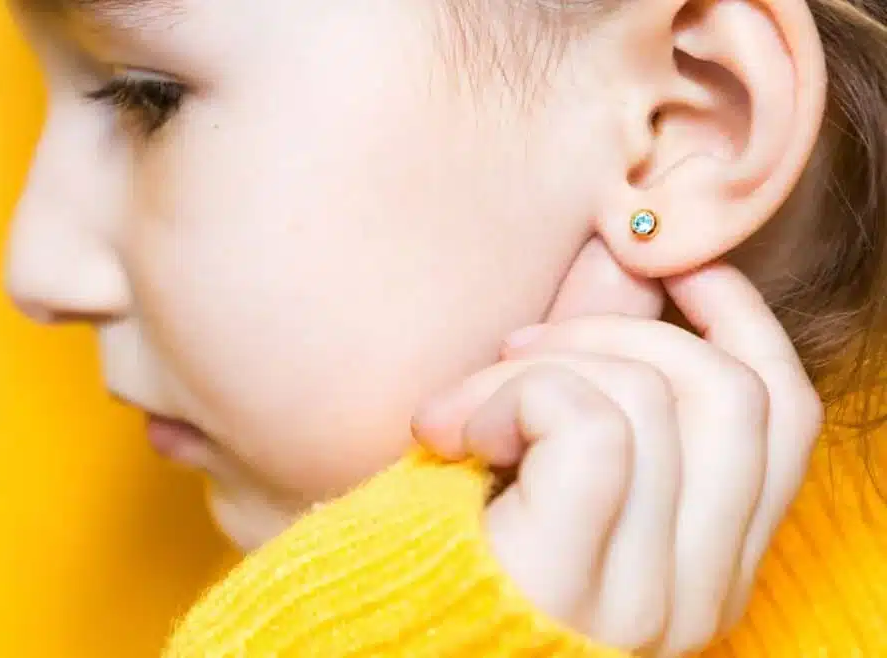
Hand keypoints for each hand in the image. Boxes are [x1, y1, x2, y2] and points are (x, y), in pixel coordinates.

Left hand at [413, 255, 822, 655]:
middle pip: (732, 393)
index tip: (678, 266)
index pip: (787, 417)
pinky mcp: (569, 584)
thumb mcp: (546, 454)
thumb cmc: (447, 536)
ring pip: (652, 395)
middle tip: (516, 346)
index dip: (743, 318)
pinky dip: (512, 394)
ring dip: (540, 363)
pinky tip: (454, 435)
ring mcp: (643, 599)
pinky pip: (587, 423)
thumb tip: (632, 258)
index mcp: (711, 565)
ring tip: (464, 408)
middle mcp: (699, 595)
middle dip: (615, 330)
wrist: (375, 629)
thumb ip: (602, 370)